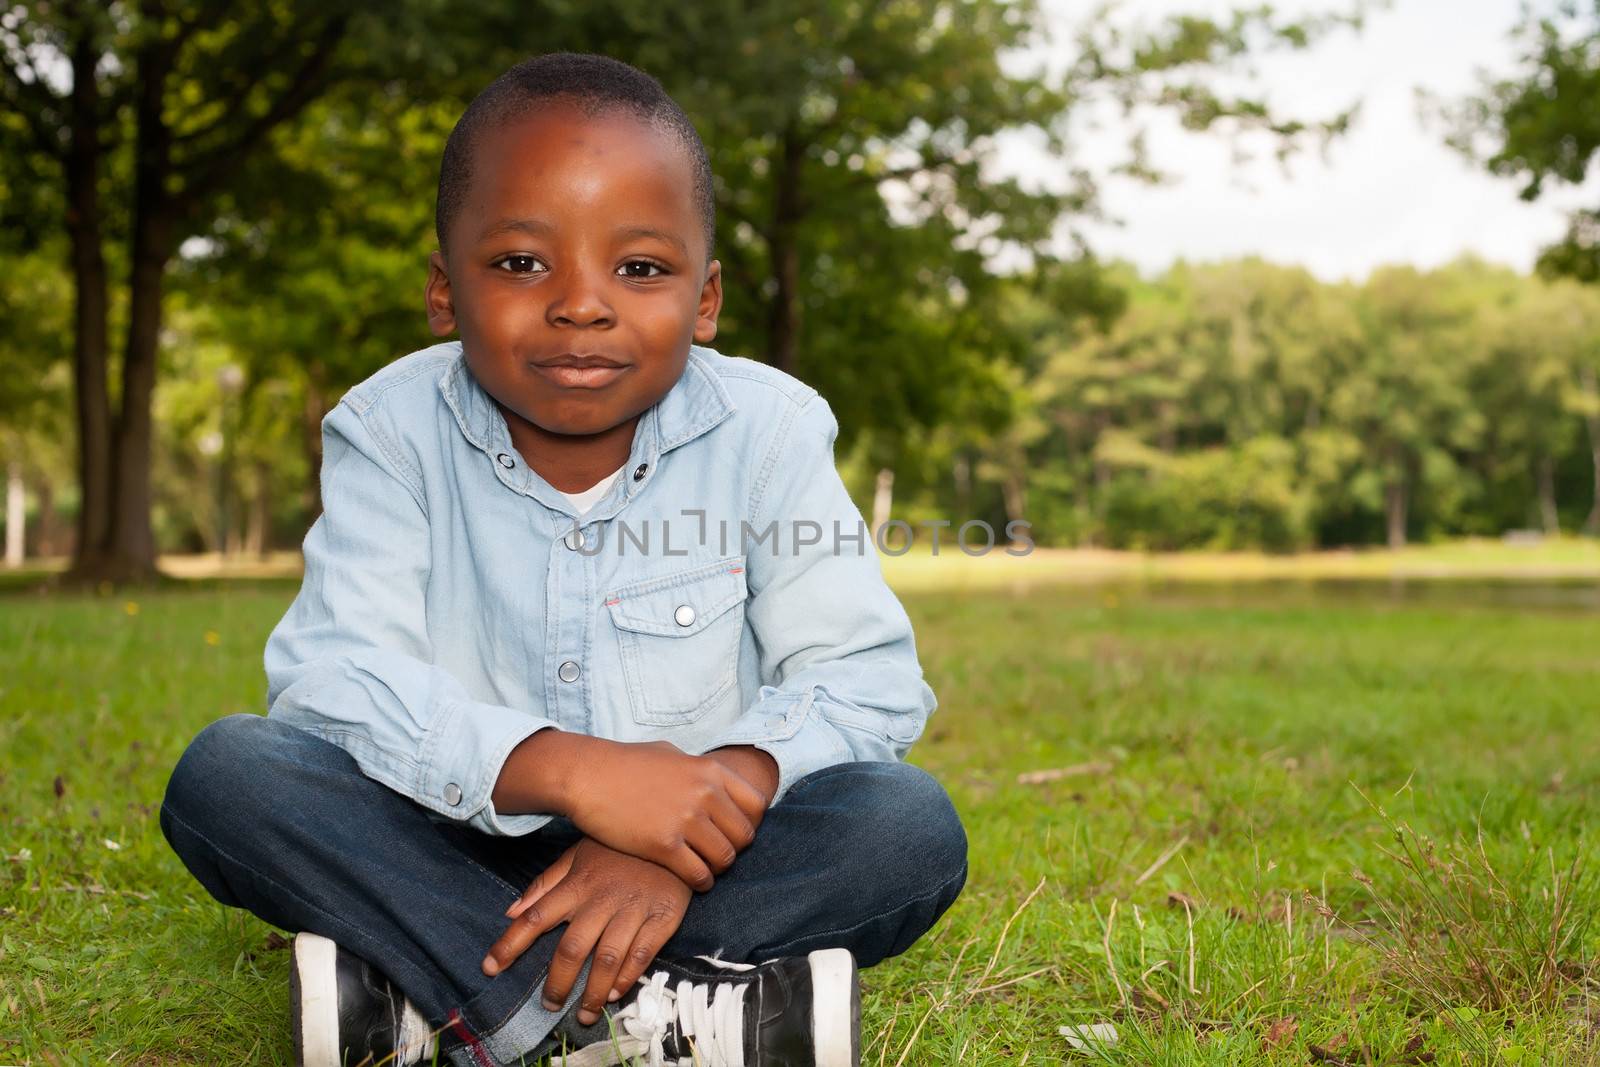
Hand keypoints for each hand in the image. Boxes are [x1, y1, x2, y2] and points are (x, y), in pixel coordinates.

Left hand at [481, 838, 691, 1026]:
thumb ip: (545, 884)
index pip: (536, 916)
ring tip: (584, 1014)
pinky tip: (614, 992)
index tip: (490, 968)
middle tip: (550, 1005)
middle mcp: (602, 899)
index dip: (511, 944)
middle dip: (557, 982)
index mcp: (578, 884)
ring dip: (593, 991)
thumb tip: (511, 911)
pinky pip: (642, 954)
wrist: (674, 835)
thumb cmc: (620, 848)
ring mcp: (633, 910)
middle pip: (572, 948)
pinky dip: (626, 978)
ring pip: (607, 958)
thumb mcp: (579, 854)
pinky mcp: (662, 918)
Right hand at [565, 740, 768, 889]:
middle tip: (716, 853)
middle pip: (745, 836)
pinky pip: (699, 875)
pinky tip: (690, 879)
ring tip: (704, 868)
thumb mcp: (670, 754)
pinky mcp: (663, 845)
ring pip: (725, 859)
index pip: (757, 804)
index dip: (750, 822)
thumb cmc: (624, 763)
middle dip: (734, 848)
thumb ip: (696, 770)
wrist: (586, 775)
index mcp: (710, 770)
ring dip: (717, 868)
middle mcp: (704, 794)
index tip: (733, 830)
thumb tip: (713, 780)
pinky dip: (700, 882)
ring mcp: (685, 820)